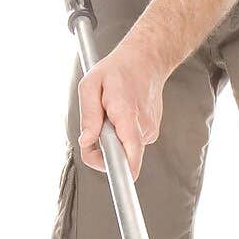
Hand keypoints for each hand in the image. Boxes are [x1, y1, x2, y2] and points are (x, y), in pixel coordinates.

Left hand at [77, 41, 165, 179]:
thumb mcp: (90, 84)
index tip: (111, 178)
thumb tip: (87, 141)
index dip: (119, 173)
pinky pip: (130, 143)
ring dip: (111, 138)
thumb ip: (88, 115)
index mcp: (126, 115)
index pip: (130, 156)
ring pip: (124, 150)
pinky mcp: (151, 132)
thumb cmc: (117, 70)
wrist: (147, 60)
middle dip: (102, 149)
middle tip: (95, 126)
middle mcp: (142, 127)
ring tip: (111, 112)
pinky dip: (121, 134)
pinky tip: (121, 113)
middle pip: (120, 157)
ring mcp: (149, 130)